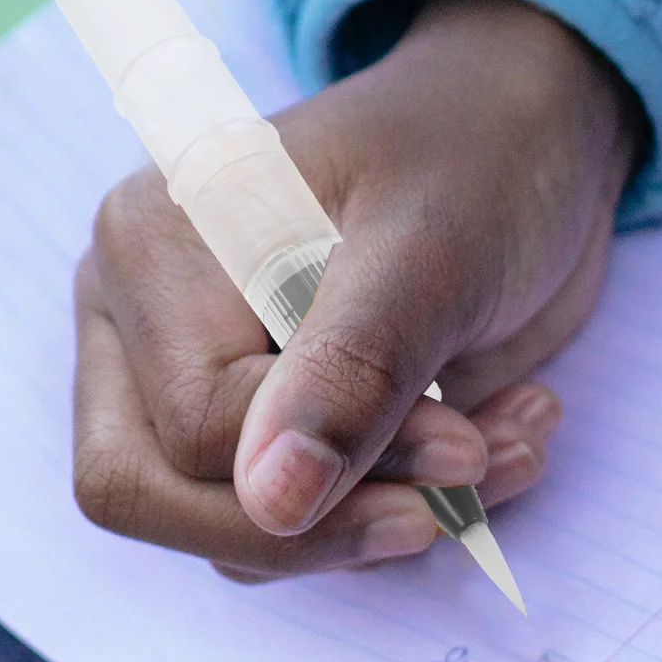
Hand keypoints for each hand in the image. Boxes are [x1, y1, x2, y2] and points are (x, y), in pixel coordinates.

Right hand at [72, 0, 644, 579]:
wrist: (523, 134)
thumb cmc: (473, 154)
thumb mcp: (430, 251)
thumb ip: (350, 372)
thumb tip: (273, 502)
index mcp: (150, 245)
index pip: (191, 427)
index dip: (330, 463)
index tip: (467, 444)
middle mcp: (138, 314)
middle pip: (153, 494)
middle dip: (327, 524)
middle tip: (465, 484)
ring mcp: (183, 371)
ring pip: (230, 527)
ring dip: (383, 515)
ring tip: (505, 440)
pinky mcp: (250, 417)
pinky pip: (287, 519)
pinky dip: (395, 507)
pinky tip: (491, 440)